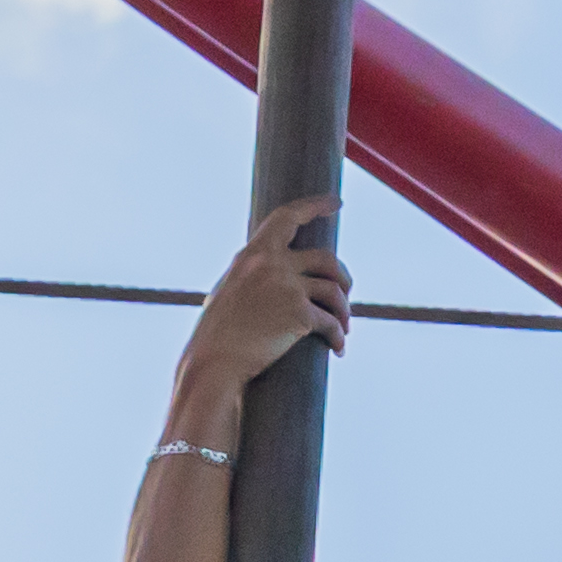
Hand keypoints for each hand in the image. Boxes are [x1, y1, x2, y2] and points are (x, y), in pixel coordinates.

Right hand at [172, 197, 350, 417]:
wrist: (214, 360)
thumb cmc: (219, 333)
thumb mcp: (232, 289)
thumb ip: (256, 274)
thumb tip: (284, 273)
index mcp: (253, 254)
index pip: (287, 218)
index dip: (315, 206)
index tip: (336, 202)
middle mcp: (272, 264)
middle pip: (327, 259)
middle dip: (343, 277)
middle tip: (346, 293)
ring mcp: (287, 287)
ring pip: (335, 291)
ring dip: (345, 310)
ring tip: (344, 327)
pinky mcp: (300, 314)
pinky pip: (332, 323)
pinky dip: (339, 337)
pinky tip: (338, 349)